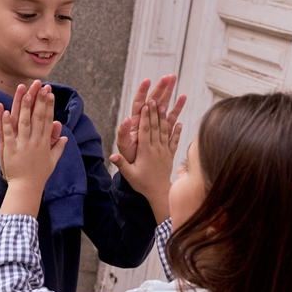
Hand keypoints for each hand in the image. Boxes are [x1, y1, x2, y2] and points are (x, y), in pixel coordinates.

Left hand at [0, 82, 66, 215]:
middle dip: (39, 100)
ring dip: (24, 105)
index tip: (50, 93)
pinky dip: (6, 121)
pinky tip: (5, 109)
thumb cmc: (39, 176)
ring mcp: (22, 145)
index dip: (49, 106)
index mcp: (44, 143)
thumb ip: (58, 148)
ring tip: (25, 91)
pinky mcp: (9, 149)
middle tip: (41, 86)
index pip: (48, 120)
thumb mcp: (51, 162)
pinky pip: (7, 133)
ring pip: (23, 122)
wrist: (26, 188)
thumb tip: (65, 138)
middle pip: (37, 117)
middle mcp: (34, 142)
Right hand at [110, 98, 181, 223]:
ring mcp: (164, 151)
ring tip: (166, 104)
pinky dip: (177, 131)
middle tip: (155, 98)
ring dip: (165, 117)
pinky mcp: (170, 155)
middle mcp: (156, 148)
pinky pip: (174, 141)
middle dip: (155, 112)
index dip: (145, 117)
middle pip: (155, 127)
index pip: (145, 130)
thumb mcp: (129, 174)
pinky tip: (180, 122)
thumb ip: (121, 164)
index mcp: (145, 151)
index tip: (146, 105)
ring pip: (165, 130)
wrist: (159, 193)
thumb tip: (112, 156)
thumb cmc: (142, 184)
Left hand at [116, 75, 185, 162]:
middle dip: (161, 88)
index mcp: (136, 122)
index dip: (142, 91)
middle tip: (169, 77)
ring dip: (171, 95)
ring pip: (164, 107)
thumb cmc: (129, 156)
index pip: (139, 103)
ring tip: (176, 82)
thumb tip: (125, 119)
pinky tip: (183, 99)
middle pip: (154, 100)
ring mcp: (156, 126)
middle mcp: (147, 121)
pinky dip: (177, 109)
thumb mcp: (123, 145)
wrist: (138, 168)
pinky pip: (172, 119)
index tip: (147, 80)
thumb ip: (123, 133)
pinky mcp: (164, 132)